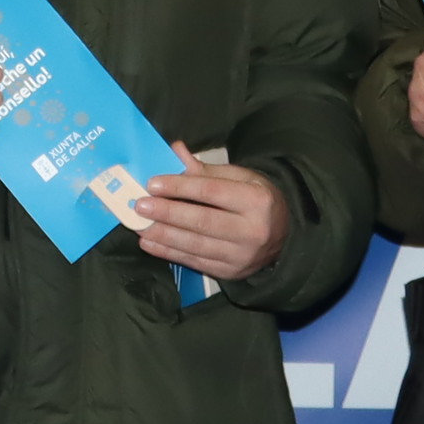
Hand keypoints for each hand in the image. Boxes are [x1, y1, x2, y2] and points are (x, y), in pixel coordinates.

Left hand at [131, 159, 286, 282]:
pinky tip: (150, 243)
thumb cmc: (256, 200)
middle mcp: (252, 231)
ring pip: (195, 245)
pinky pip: (194, 261)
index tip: (153, 183)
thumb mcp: (241, 178)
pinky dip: (169, 252)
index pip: (212, 192)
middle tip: (140, 205)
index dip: (180, 188)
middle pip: (202, 221)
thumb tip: (176, 151)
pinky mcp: (230, 272)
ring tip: (139, 225)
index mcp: (257, 200)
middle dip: (167, 213)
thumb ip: (206, 169)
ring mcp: (241, 255)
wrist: (284, 236)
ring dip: (163, 235)